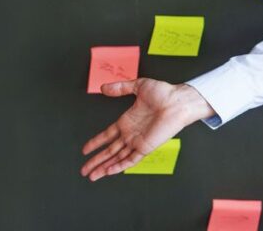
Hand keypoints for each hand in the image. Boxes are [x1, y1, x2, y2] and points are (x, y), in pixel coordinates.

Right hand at [81, 79, 213, 180]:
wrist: (178, 101)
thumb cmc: (165, 93)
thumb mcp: (139, 86)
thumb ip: (120, 88)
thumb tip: (104, 87)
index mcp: (127, 121)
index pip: (107, 135)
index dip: (96, 142)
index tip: (85, 150)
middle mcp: (131, 133)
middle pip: (109, 151)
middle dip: (96, 160)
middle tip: (84, 170)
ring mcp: (138, 141)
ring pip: (117, 158)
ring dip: (104, 167)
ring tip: (92, 175)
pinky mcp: (146, 146)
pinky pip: (130, 159)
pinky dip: (119, 166)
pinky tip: (108, 172)